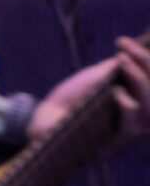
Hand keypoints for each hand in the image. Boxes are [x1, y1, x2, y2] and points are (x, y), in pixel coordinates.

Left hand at [32, 34, 149, 152]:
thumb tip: (136, 51)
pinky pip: (133, 126)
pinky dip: (127, 104)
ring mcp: (130, 134)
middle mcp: (141, 120)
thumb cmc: (73, 98)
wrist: (45, 118)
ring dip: (140, 80)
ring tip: (122, 59)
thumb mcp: (98, 77)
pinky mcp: (116, 144)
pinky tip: (115, 90)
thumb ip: (119, 68)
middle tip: (126, 49)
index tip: (125, 41)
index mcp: (139, 101)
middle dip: (146, 66)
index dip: (147, 62)